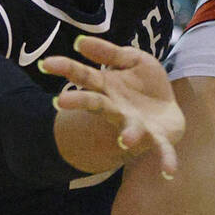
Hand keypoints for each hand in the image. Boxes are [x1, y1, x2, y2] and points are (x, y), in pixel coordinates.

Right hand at [41, 35, 183, 177]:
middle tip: (60, 100)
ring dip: (128, 135)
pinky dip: (166, 160)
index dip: (64, 67)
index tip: (45, 62)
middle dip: (78, 102)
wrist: (167, 109)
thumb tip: (80, 42)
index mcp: (108, 88)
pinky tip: (169, 172)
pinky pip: (162, 150)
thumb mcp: (131, 60)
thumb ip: (109, 52)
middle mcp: (117, 109)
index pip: (82, 76)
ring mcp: (135, 125)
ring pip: (128, 130)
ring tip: (125, 139)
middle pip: (95, 104)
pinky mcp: (157, 138)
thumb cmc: (144, 84)